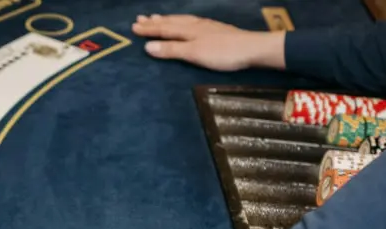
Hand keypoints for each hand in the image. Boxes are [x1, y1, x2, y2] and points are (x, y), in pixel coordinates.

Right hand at [131, 14, 285, 70]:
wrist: (252, 49)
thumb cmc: (222, 53)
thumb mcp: (193, 53)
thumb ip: (171, 50)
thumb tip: (148, 47)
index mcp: (188, 30)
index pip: (163, 29)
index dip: (149, 29)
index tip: (133, 27)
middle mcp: (195, 25)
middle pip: (171, 22)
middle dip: (155, 22)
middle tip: (140, 19)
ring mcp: (206, 26)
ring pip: (181, 21)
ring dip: (167, 20)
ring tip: (157, 18)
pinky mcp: (215, 30)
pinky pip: (190, 22)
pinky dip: (181, 22)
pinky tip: (185, 23)